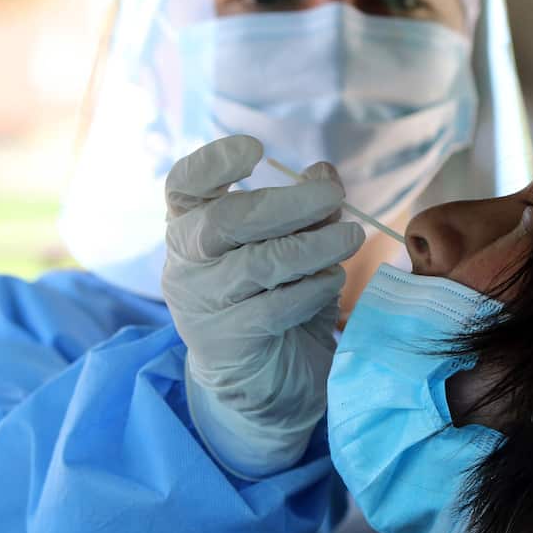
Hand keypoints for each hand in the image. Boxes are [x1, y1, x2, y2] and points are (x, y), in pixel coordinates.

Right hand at [163, 135, 364, 478]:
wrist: (265, 383)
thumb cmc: (276, 299)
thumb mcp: (292, 246)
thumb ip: (305, 210)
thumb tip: (323, 172)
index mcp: (191, 227)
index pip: (184, 186)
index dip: (213, 163)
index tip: (256, 149)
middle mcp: (185, 263)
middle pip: (225, 220)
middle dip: (286, 203)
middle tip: (334, 197)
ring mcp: (200, 306)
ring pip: (256, 264)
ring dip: (312, 246)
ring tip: (349, 237)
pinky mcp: (226, 343)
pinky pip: (273, 308)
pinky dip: (310, 289)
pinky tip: (332, 281)